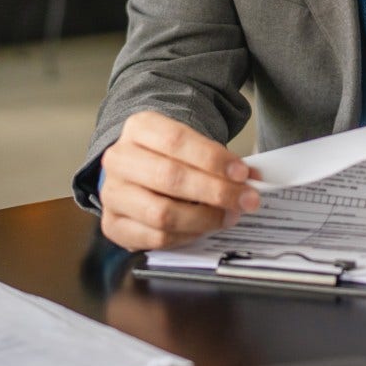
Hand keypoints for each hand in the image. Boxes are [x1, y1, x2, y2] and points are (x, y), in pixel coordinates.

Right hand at [98, 111, 259, 250]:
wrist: (136, 174)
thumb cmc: (169, 158)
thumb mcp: (191, 146)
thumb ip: (217, 160)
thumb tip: (252, 178)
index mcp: (139, 128)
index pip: (176, 141)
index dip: (212, 158)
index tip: (242, 173)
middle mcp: (120, 159)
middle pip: (170, 177)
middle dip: (216, 191)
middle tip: (246, 200)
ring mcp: (113, 194)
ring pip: (162, 213)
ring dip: (204, 218)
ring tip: (228, 216)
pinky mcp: (113, 225)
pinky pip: (156, 238)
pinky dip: (186, 236)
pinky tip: (203, 229)